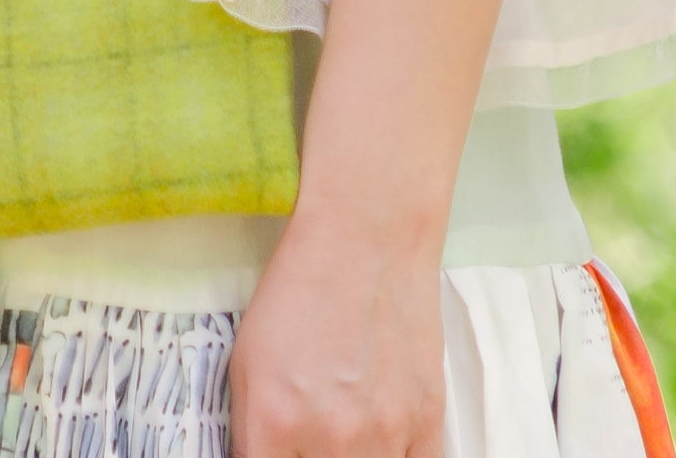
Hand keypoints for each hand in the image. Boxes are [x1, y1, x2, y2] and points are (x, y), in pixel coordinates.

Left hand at [226, 201, 450, 457]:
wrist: (368, 240)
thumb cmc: (301, 292)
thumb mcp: (246, 363)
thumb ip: (251, 432)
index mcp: (275, 425)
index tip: (281, 449)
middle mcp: (330, 441)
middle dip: (310, 457)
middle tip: (311, 434)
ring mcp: (385, 435)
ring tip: (346, 430)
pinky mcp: (429, 422)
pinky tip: (382, 440)